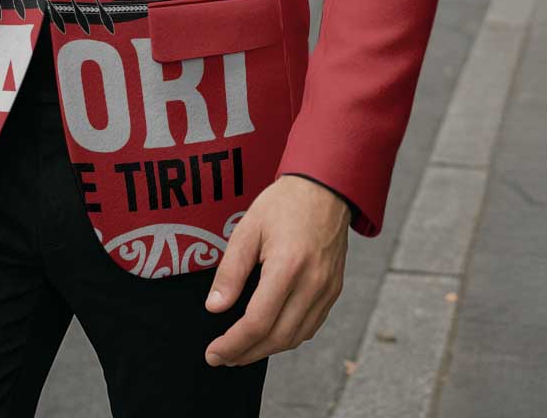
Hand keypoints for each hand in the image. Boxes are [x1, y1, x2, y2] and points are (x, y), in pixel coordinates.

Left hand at [203, 174, 349, 365]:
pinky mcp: (334, 290)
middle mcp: (312, 284)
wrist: (324, 189)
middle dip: (246, 354)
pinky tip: (269, 335)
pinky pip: (310, 326)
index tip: (213, 353)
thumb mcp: (248, 229)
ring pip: (296, 337)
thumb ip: (230, 271)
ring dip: (267, 350)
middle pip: (278, 337)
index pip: (258, 321)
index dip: (233, 343)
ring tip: (241, 351)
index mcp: (288, 266)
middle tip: (222, 358)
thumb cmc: (283, 204)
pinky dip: (288, 337)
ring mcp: (327, 289)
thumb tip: (215, 308)